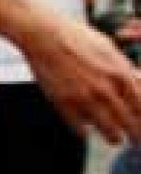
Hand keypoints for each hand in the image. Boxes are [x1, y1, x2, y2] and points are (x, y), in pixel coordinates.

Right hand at [22, 12, 140, 143]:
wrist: (42, 33)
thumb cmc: (75, 36)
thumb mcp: (109, 49)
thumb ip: (126, 69)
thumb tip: (138, 82)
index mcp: (121, 76)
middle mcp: (106, 91)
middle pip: (132, 126)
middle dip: (136, 135)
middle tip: (136, 139)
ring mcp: (85, 99)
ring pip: (110, 134)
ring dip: (114, 137)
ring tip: (115, 138)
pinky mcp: (64, 105)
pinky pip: (81, 131)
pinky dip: (85, 131)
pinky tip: (86, 129)